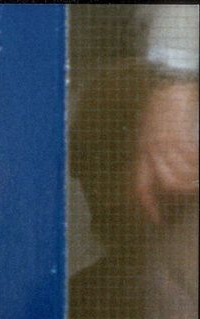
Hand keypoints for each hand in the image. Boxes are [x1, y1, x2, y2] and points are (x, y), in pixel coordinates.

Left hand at [135, 81, 198, 223]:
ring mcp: (163, 143)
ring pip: (180, 174)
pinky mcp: (177, 133)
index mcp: (142, 153)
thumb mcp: (151, 133)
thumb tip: (167, 171)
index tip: (156, 220)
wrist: (168, 81)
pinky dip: (199, 162)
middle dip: (182, 192)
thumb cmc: (163, 106)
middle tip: (194, 191)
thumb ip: (154, 152)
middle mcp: (149, 151)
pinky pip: (191, 157)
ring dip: (194, 179)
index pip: (140, 187)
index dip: (148, 206)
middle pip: (165, 185)